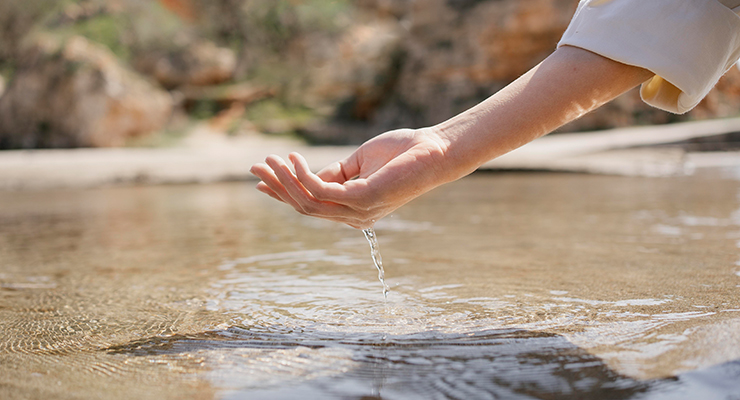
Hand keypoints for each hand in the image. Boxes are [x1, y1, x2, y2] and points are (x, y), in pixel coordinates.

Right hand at [249, 128, 450, 228]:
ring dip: (284, 180)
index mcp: (353, 210)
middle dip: (277, 187)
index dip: (283, 193)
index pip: (311, 206)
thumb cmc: (402, 153)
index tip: (260, 180)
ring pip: (308, 202)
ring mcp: (358, 212)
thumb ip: (333, 173)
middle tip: (254, 166)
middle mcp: (354, 217)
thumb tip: (304, 174)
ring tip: (269, 159)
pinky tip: (294, 159)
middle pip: (303, 207)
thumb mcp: (358, 163)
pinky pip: (321, 191)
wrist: (435, 149)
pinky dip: (303, 175)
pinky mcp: (363, 200)